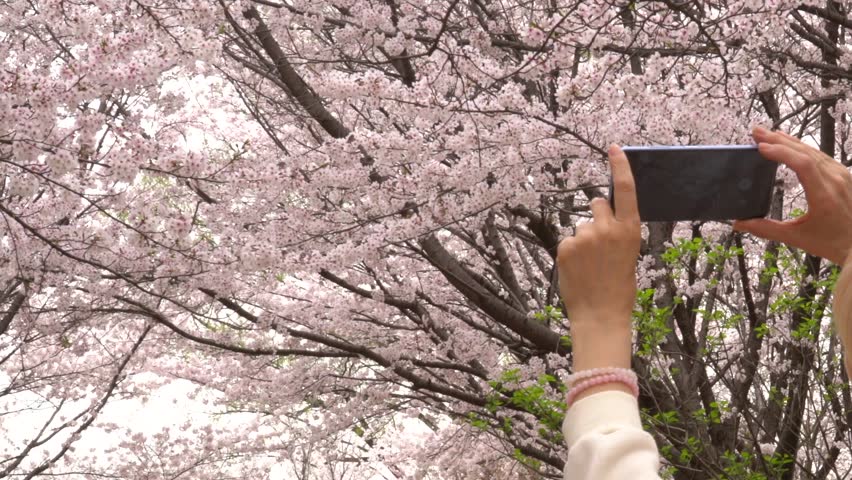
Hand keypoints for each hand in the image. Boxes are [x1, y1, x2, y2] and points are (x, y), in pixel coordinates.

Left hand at [556, 145, 640, 374]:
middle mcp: (607, 228)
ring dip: (583, 239)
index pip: (625, 190)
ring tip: (590, 265)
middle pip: (596, 204)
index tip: (613, 148)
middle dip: (596, 217)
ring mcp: (584, 236)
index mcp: (630, 230)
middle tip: (599, 244)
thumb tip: (602, 216)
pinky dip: (571, 252)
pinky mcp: (566, 246)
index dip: (620, 166)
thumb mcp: (629, 255)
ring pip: (581, 226)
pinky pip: (567, 240)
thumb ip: (617, 232)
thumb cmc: (619, 288)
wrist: (601, 315)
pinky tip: (578, 269)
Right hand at [732, 126, 851, 266]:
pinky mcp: (843, 175)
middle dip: (779, 140)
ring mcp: (841, 176)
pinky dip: (802, 148)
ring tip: (768, 135)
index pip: (802, 164)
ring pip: (813, 151)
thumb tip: (739, 224)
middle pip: (805, 152)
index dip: (781, 152)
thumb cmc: (833, 242)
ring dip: (789, 141)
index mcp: (824, 195)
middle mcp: (835, 180)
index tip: (761, 147)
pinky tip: (790, 145)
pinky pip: (820, 156)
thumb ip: (766, 229)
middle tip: (756, 132)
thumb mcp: (797, 238)